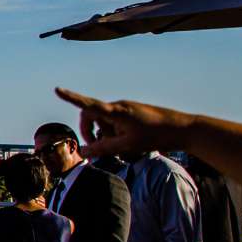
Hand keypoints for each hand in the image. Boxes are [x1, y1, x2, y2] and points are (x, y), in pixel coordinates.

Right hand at [54, 88, 195, 159]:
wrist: (184, 129)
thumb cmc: (156, 136)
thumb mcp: (127, 145)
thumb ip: (103, 149)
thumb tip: (82, 152)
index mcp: (116, 111)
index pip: (88, 105)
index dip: (71, 98)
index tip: (57, 90)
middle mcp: (120, 106)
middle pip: (92, 116)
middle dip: (90, 131)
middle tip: (96, 148)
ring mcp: (127, 109)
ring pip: (105, 121)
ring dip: (106, 134)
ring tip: (122, 148)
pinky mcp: (134, 114)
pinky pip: (116, 122)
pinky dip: (115, 133)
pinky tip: (130, 143)